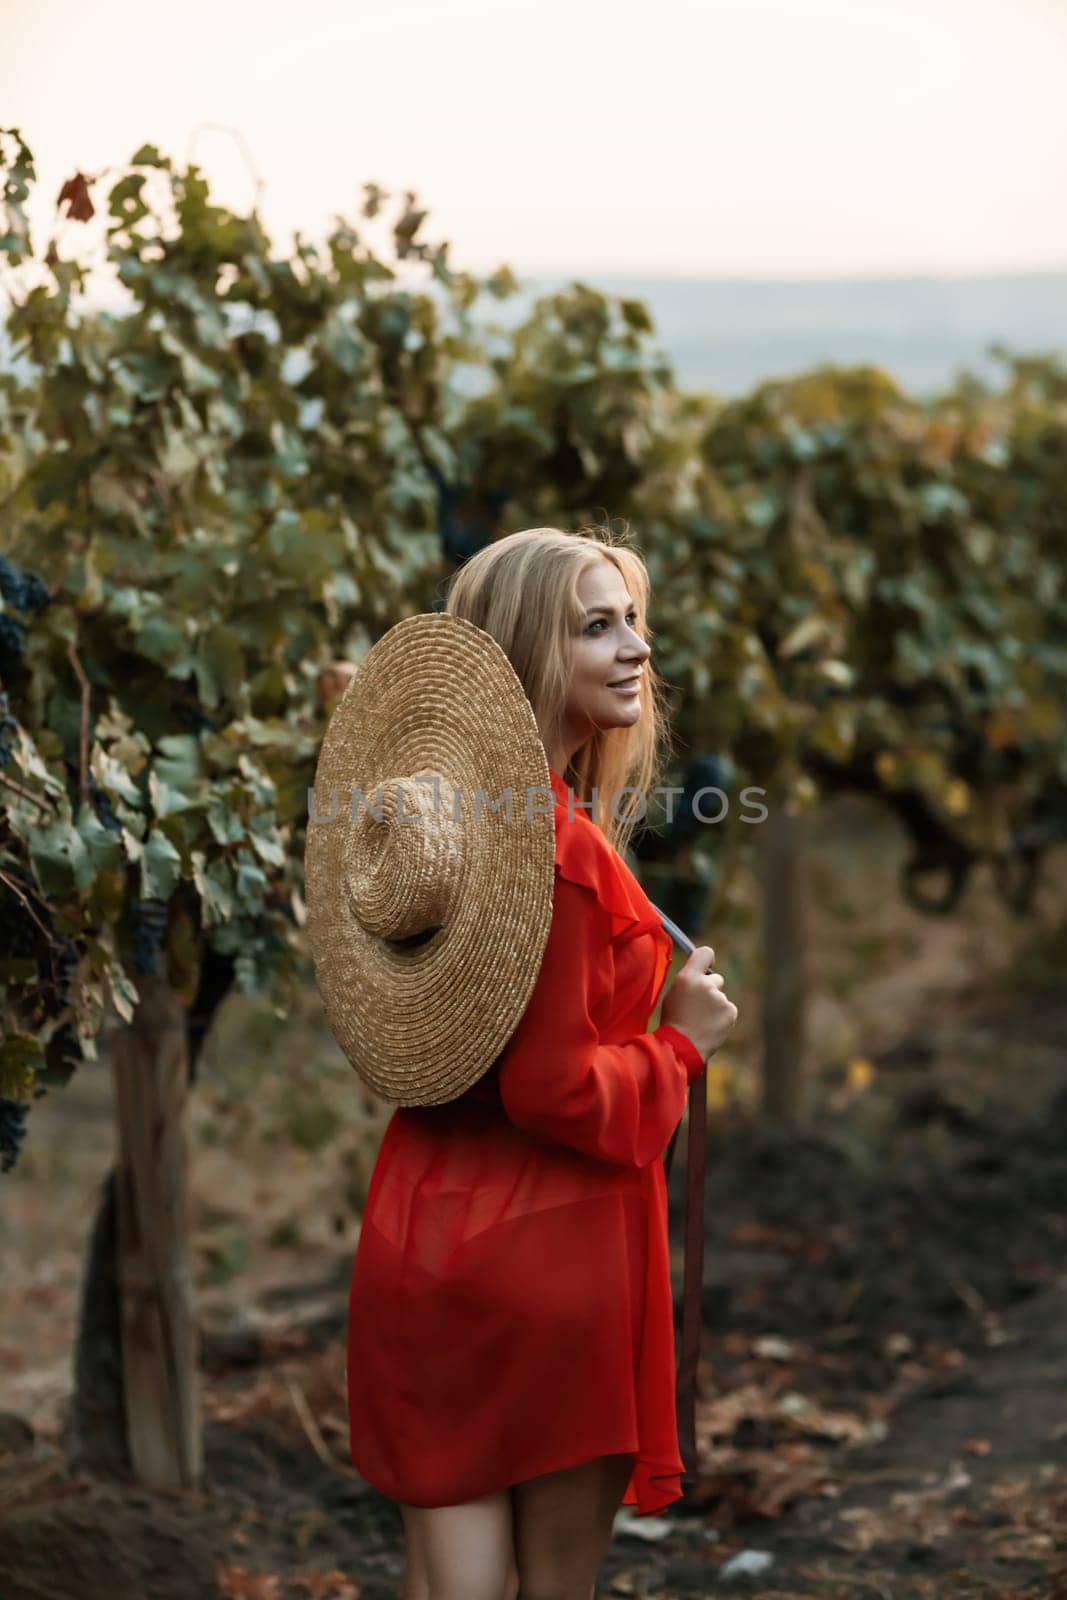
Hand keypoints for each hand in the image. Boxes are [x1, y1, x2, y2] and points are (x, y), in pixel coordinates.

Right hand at [661, 945, 737, 1062]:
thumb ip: (688, 981)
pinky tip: (709, 1027)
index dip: (707, 959)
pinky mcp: (731, 1011)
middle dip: (710, 990)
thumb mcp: (673, 994)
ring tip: (700, 1021)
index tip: (707, 967)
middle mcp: (706, 984)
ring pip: (720, 998)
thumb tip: (700, 974)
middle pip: (715, 979)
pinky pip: (727, 1010)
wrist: (681, 1047)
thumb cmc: (673, 1022)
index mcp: (688, 977)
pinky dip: (721, 1017)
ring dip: (714, 1006)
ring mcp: (720, 998)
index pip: (705, 953)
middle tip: (697, 1007)